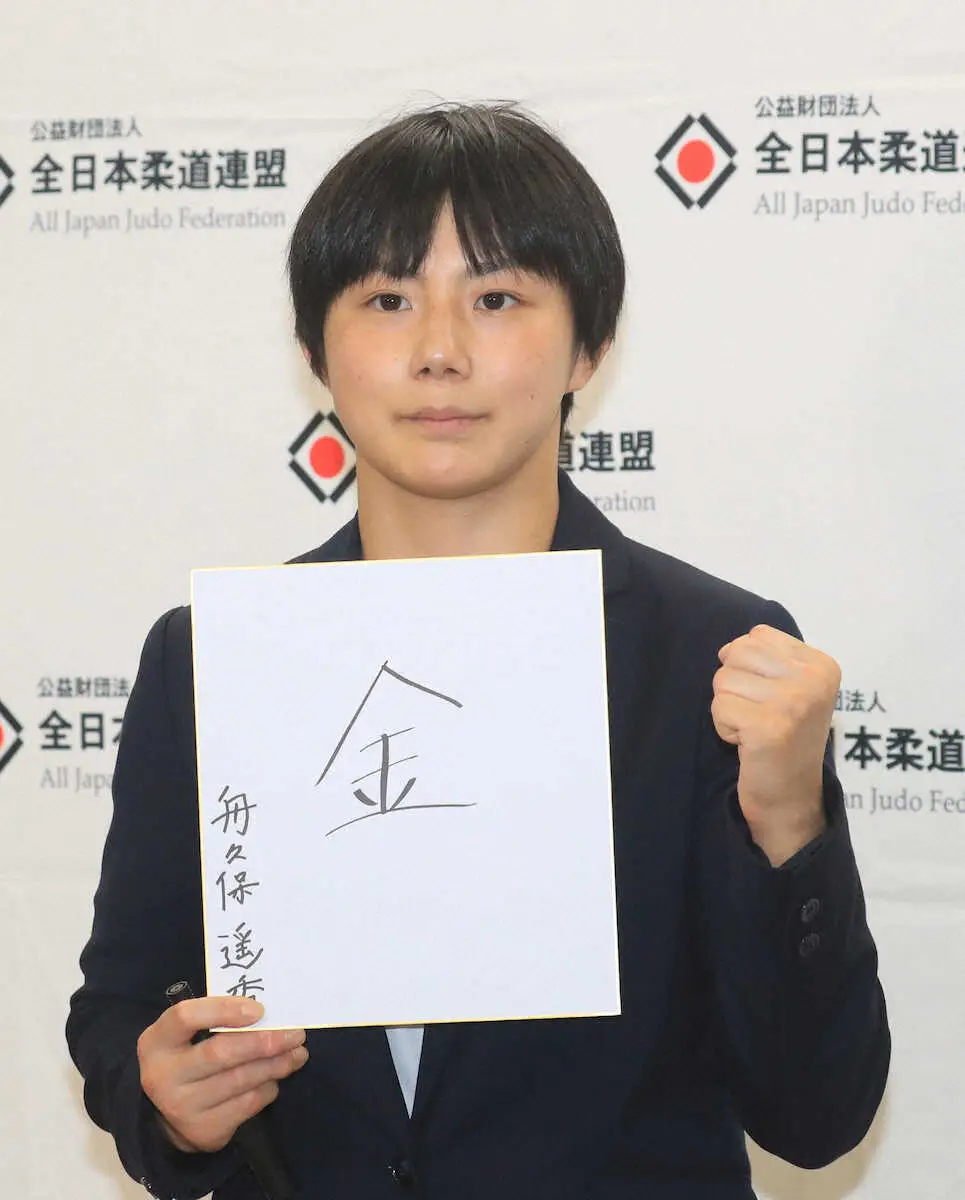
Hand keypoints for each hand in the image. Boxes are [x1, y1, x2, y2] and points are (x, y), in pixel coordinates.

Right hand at [137, 997, 307, 1153]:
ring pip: (240, 1080)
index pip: (186, 1017)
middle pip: (221, 1052)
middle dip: (265, 1041)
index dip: (224, 1010)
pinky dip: (268, 1089)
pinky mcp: (203, 1130)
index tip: (259, 1010)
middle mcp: (162, 1076)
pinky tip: (274, 1079)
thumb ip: (217, 1018)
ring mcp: (182, 1107)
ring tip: (296, 1054)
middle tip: (296, 1034)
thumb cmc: (188, 1057)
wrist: (169, 1115)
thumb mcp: (188, 1034)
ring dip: (276, 1065)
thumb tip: (268, 1011)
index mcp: (156, 1041)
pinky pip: (247, 1104)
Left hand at [713, 624, 839, 865]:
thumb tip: (727, 649)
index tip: (770, 698)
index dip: (748, 667)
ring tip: (753, 730)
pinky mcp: (769, 727)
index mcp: (822, 665)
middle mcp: (813, 680)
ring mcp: (794, 702)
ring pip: (723, 680)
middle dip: (734, 686)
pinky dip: (724, 728)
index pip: (757, 636)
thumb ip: (766, 660)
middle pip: (736, 653)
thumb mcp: (790, 689)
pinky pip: (719, 707)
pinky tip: (747, 744)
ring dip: (728, 708)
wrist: (790, 798)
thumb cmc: (783, 739)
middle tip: (758, 716)